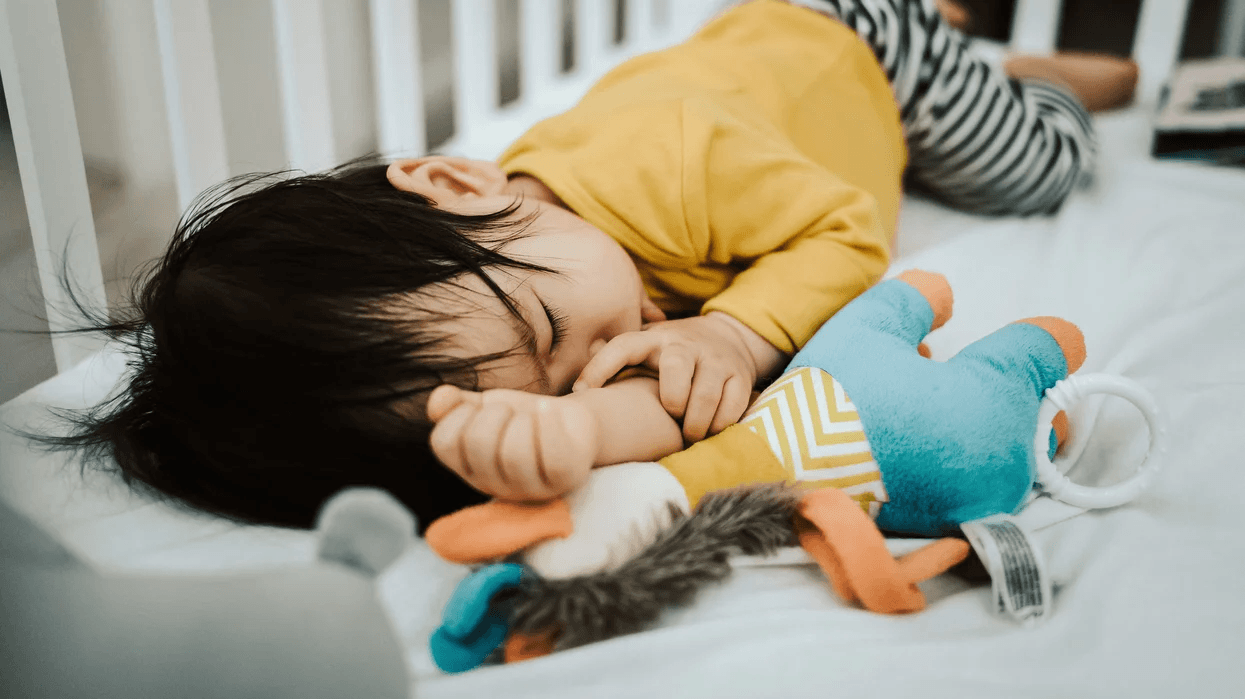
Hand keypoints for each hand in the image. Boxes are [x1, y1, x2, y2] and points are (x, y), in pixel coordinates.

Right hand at [426, 385, 597, 500]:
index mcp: (470, 468)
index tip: (480, 409)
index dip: (460, 414)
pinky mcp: (565, 479)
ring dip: (523, 420)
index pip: (444, 443)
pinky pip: (553, 453)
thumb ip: (455, 403)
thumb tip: (438, 401)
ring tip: (531, 417)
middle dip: (495, 413)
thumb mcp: (485, 406)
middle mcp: (496, 485)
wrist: (569, 421)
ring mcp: (531, 488)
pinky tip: (550, 413)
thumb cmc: (522, 417)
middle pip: (479, 444)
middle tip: (511, 411)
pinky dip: (550, 421)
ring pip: (514, 454)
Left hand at [573, 313, 769, 441]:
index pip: (623, 346)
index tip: (581, 393)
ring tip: (689, 434)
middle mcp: (685, 346)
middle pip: (676, 367)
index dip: (599, 367)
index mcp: (654, 340)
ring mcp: (715, 360)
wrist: (728, 337)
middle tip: (670, 414)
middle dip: (672, 398)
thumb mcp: (645, 350)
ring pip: (706, 393)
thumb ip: (615, 364)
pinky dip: (720, 424)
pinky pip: (732, 405)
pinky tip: (710, 430)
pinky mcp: (740, 376)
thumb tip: (578, 388)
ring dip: (696, 422)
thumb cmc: (672, 355)